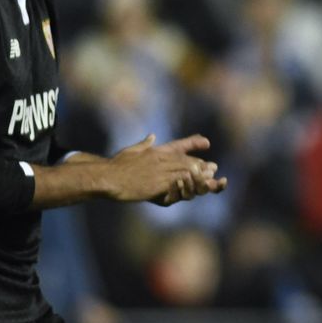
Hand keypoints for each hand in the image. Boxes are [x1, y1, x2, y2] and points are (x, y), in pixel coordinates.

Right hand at [102, 133, 227, 203]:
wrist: (108, 177)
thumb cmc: (116, 165)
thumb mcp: (131, 150)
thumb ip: (144, 144)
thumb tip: (152, 136)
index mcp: (155, 151)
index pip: (178, 146)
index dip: (193, 144)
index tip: (206, 143)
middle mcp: (160, 159)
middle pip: (185, 160)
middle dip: (200, 164)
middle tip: (213, 168)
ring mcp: (159, 171)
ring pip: (185, 171)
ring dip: (199, 175)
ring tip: (211, 178)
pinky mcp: (158, 184)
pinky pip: (178, 184)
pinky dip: (188, 185)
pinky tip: (197, 186)